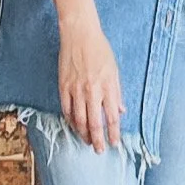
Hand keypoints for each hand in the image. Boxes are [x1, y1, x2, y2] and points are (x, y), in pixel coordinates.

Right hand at [58, 19, 123, 152]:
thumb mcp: (114, 70)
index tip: (114, 143)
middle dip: (97, 140)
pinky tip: (74, 127)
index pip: (111, 117)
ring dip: (83, 134)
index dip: (113, 133)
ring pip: (79, 120)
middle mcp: (92, 90)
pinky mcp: (63, 86)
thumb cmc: (100, 50)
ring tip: (87, 141)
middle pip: (94, 123)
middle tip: (99, 150)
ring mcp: (76, 89)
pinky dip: (70, 121)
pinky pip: (66, 110)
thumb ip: (117, 93)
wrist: (79, 34)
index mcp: (107, 86)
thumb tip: (120, 111)